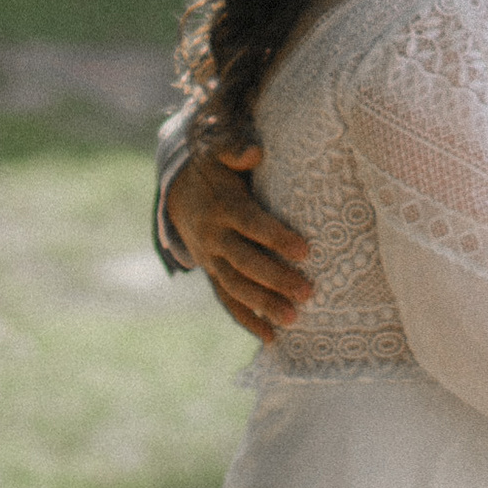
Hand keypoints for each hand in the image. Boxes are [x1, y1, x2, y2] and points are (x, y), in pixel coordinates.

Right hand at [168, 139, 312, 344]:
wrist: (179, 190)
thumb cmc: (215, 169)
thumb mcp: (219, 152)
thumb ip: (235, 149)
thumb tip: (254, 152)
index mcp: (223, 207)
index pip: (251, 224)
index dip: (276, 237)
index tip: (305, 250)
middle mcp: (214, 236)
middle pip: (245, 262)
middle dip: (276, 279)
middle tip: (308, 292)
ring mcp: (212, 260)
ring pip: (237, 287)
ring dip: (264, 304)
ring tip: (294, 319)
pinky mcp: (213, 274)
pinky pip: (228, 302)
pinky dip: (248, 320)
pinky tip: (271, 338)